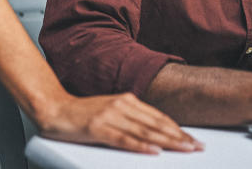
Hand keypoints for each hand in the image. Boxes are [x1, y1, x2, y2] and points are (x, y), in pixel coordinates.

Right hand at [39, 92, 203, 153]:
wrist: (54, 109)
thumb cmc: (82, 114)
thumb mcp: (111, 110)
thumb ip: (130, 118)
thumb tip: (154, 132)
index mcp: (127, 100)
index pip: (158, 117)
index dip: (177, 128)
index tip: (193, 139)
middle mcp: (121, 105)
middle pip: (156, 124)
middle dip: (179, 137)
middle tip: (197, 146)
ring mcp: (110, 116)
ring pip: (145, 131)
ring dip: (167, 142)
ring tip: (184, 149)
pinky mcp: (98, 128)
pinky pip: (124, 139)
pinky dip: (141, 146)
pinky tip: (154, 151)